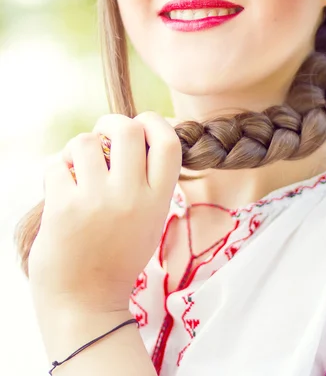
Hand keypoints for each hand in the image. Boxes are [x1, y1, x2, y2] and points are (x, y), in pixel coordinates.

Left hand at [28, 112, 181, 315]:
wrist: (86, 303)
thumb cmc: (118, 257)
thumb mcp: (149, 220)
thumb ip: (147, 181)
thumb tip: (136, 132)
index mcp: (158, 200)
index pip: (168, 143)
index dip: (154, 122)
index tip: (140, 125)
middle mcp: (131, 197)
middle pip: (128, 130)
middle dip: (111, 123)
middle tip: (103, 135)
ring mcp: (97, 201)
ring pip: (86, 141)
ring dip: (79, 147)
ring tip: (78, 166)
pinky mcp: (64, 208)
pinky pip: (57, 164)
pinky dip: (57, 170)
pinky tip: (61, 188)